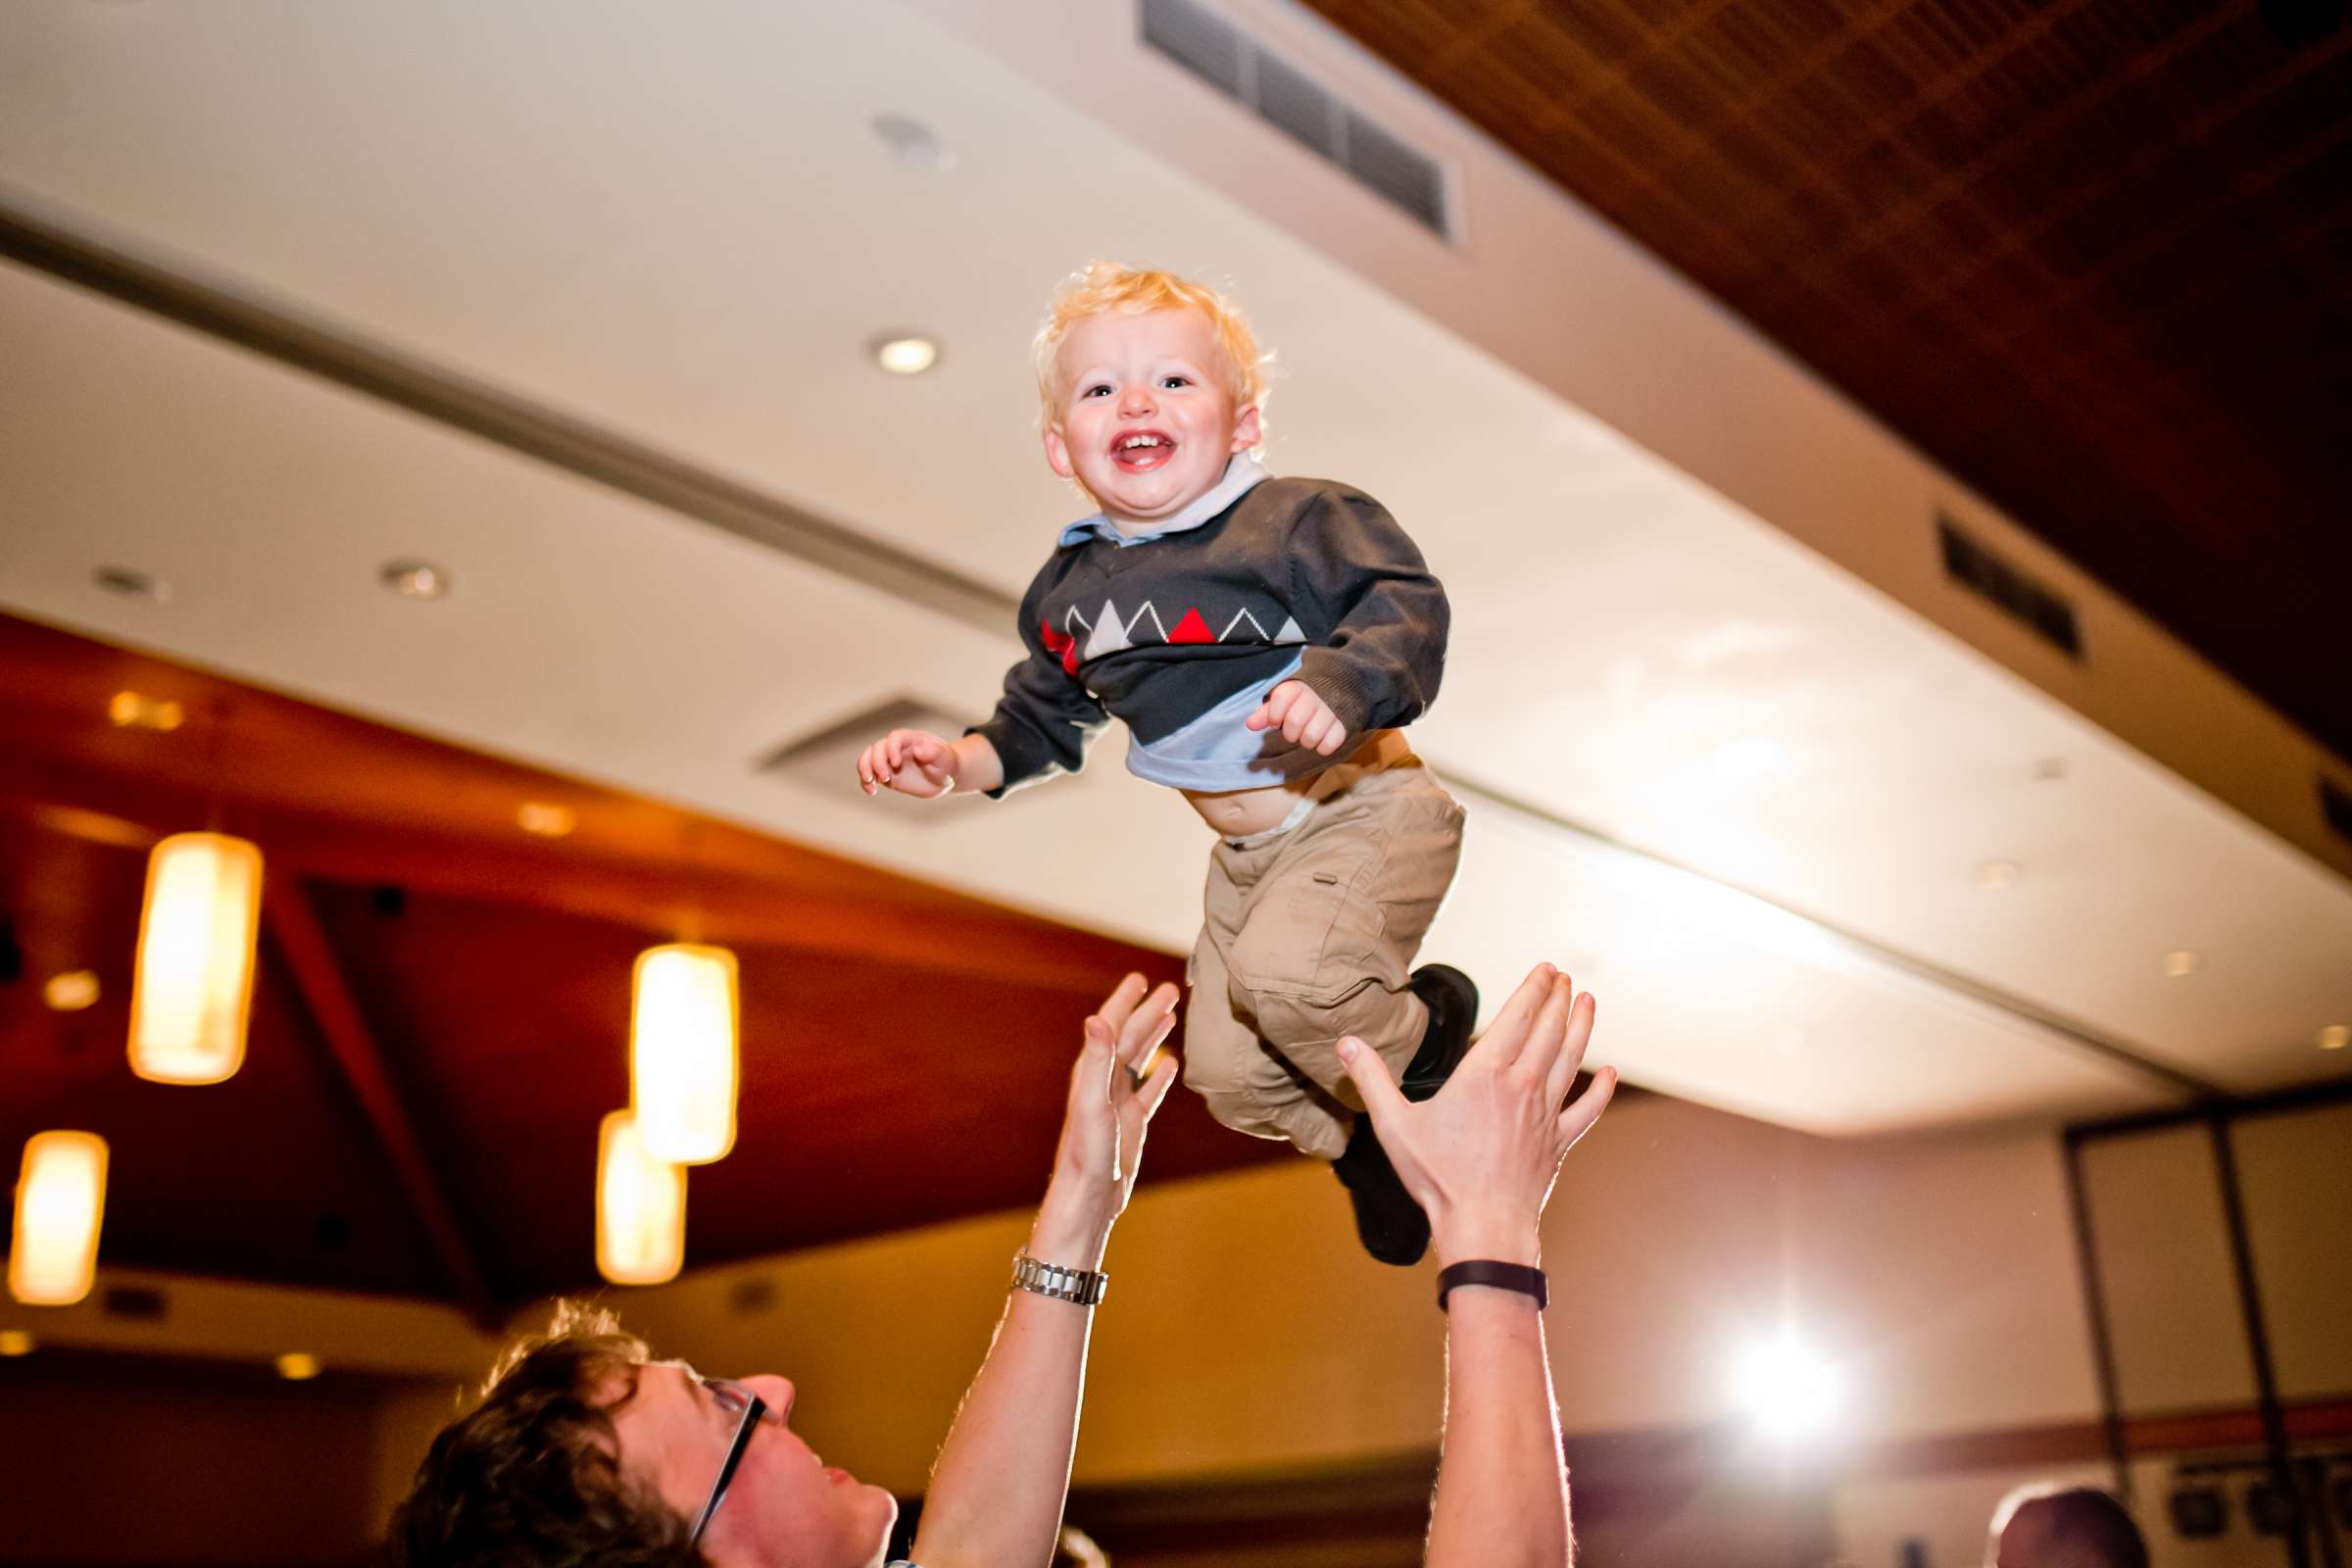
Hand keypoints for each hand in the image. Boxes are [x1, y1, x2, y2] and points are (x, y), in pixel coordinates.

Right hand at [857, 728, 959, 797]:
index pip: (894, 738)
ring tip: (870, 783)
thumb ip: (933, 753)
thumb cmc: (946, 763)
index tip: (896, 764)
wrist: (943, 777)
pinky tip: (871, 792)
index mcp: (910, 739)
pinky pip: (869, 775)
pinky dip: (866, 783)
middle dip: (877, 762)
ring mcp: (888, 761)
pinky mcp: (885, 774)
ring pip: (867, 758)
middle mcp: (896, 748)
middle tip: (885, 778)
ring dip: (864, 769)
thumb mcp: (944, 758)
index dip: (891, 749)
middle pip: (877, 748)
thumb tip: (918, 750)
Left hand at [1038, 974, 1180, 1250]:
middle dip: (1148, 1012)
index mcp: (1092, 1073)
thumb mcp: (1092, 1102)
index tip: (1139, 979)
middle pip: (1129, 1038)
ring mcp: (1119, 1103)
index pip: (1111, 1027)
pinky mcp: (1131, 1123)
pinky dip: (1159, 1075)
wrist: (1089, 1198)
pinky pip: (1148, 1091)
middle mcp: (1104, 1083)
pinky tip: (1172, 1064)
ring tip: (1171, 1014)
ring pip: (1139, 1060)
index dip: (1124, 1002)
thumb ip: (1095, 1060)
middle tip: (1170, 988)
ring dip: (1154, 1036)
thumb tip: (1097, 1019)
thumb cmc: (1087, 1153)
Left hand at [1245, 679, 1346, 755]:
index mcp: (1297, 686)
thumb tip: (1250, 724)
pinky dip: (1323, 747)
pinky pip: (1330, 744)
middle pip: (1295, 722)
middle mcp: (1315, 695)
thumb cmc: (1303, 697)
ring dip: (1306, 741)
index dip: (1274, 716)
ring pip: (1311, 737)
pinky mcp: (1345, 722)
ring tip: (1308, 734)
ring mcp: (1332, 709)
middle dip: (1290, 733)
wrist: (1339, 685)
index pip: (1280, 700)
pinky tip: (1322, 739)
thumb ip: (1266, 712)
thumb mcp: (1283, 699)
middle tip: (1294, 731)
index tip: (1276, 721)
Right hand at [1336, 964, 1614, 1264]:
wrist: (1483, 1226)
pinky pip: (1586, 1110)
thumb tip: (1346, 1043)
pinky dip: (1600, 1090)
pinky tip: (1609, 1074)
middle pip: (1547, 1031)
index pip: (1515, 1019)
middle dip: (1558, 999)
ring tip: (1588, 1002)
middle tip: (1565, 977)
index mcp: (1483, 1076)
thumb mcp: (1394, 1125)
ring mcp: (1544, 1114)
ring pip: (1570, 1060)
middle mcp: (1521, 1087)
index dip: (1532, 990)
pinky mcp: (1557, 1142)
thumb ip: (1371, 1079)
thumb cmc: (1438, 1178)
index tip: (1545, 969)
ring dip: (1581, 1028)